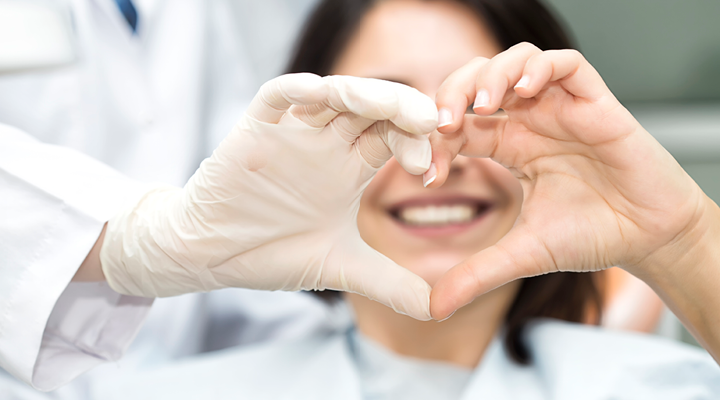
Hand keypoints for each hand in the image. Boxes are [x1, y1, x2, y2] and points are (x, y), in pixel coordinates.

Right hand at [100, 73, 437, 319]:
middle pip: (373, 108)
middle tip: (430, 122)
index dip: (416, 144)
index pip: (393, 138)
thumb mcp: (341, 268)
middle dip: (402, 109)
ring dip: (363, 94)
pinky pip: (276, 97)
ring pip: (333, 95)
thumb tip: (438, 310)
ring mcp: (292, 132)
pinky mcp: (254, 129)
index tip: (430, 169)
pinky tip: (320, 93)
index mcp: (350, 167)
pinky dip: (297, 91)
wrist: (212, 255)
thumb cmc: (271, 252)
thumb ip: (390, 284)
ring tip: (391, 106)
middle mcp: (326, 143)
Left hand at [428, 43, 708, 320]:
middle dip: (452, 93)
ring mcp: (561, 108)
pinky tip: (525, 92)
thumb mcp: (522, 254)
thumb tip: (433, 308)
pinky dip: (539, 67)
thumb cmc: (592, 235)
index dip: (436, 140)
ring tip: (482, 105)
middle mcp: (530, 121)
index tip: (429, 173)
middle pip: (478, 81)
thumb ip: (477, 274)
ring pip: (516, 61)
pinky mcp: (595, 102)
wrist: (648, 238)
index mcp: (508, 146)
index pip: (458, 125)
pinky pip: (565, 63)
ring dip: (491, 75)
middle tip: (443, 122)